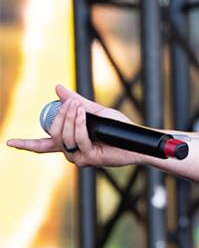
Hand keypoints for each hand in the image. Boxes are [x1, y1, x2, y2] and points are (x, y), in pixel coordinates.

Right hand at [5, 85, 142, 167]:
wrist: (137, 140)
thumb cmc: (119, 128)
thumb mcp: (95, 111)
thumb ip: (77, 102)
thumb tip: (57, 88)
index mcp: (70, 143)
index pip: (43, 145)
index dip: (26, 144)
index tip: (9, 142)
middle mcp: (72, 153)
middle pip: (53, 136)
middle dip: (59, 117)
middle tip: (71, 103)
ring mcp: (79, 158)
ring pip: (64, 138)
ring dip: (70, 119)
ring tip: (79, 108)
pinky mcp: (90, 159)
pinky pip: (78, 140)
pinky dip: (79, 125)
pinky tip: (83, 116)